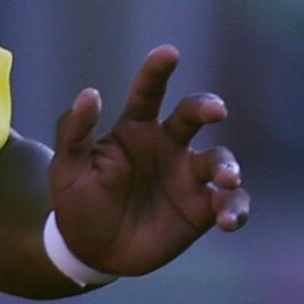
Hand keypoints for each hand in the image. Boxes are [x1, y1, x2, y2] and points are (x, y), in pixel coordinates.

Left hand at [47, 46, 250, 276]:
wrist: (91, 251)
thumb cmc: (79, 202)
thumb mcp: (67, 169)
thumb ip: (75, 132)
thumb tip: (90, 93)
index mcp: (135, 129)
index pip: (149, 93)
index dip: (158, 71)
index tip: (169, 52)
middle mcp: (168, 146)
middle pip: (193, 116)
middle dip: (207, 108)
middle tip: (216, 112)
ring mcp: (189, 177)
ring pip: (219, 160)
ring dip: (227, 167)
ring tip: (226, 180)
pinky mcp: (203, 209)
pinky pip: (230, 203)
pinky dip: (236, 209)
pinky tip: (229, 221)